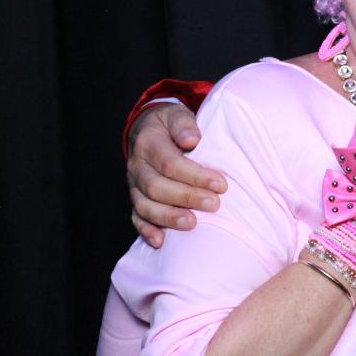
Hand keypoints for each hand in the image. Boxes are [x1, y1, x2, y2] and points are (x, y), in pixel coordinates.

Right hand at [127, 103, 227, 246]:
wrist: (148, 128)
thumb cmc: (170, 123)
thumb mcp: (176, 114)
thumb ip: (184, 124)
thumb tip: (192, 140)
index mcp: (148, 143)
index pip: (169, 163)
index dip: (195, 175)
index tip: (221, 184)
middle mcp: (137, 166)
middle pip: (156, 187)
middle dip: (186, 197)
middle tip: (214, 204)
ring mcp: (134, 185)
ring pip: (145, 205)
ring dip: (169, 217)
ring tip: (192, 224)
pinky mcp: (136, 198)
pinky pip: (136, 217)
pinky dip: (147, 230)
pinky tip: (161, 241)